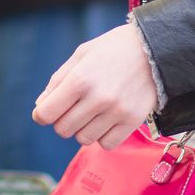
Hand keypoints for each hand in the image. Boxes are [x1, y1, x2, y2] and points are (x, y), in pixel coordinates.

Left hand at [32, 23, 159, 149]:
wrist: (154, 51)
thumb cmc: (112, 50)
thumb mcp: (81, 55)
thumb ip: (58, 81)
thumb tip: (40, 107)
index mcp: (80, 79)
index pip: (46, 114)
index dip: (41, 115)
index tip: (46, 112)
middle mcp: (98, 99)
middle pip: (63, 130)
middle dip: (62, 121)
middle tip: (73, 107)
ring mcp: (117, 112)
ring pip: (83, 139)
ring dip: (82, 129)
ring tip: (92, 112)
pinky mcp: (133, 122)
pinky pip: (107, 144)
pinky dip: (102, 136)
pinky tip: (106, 120)